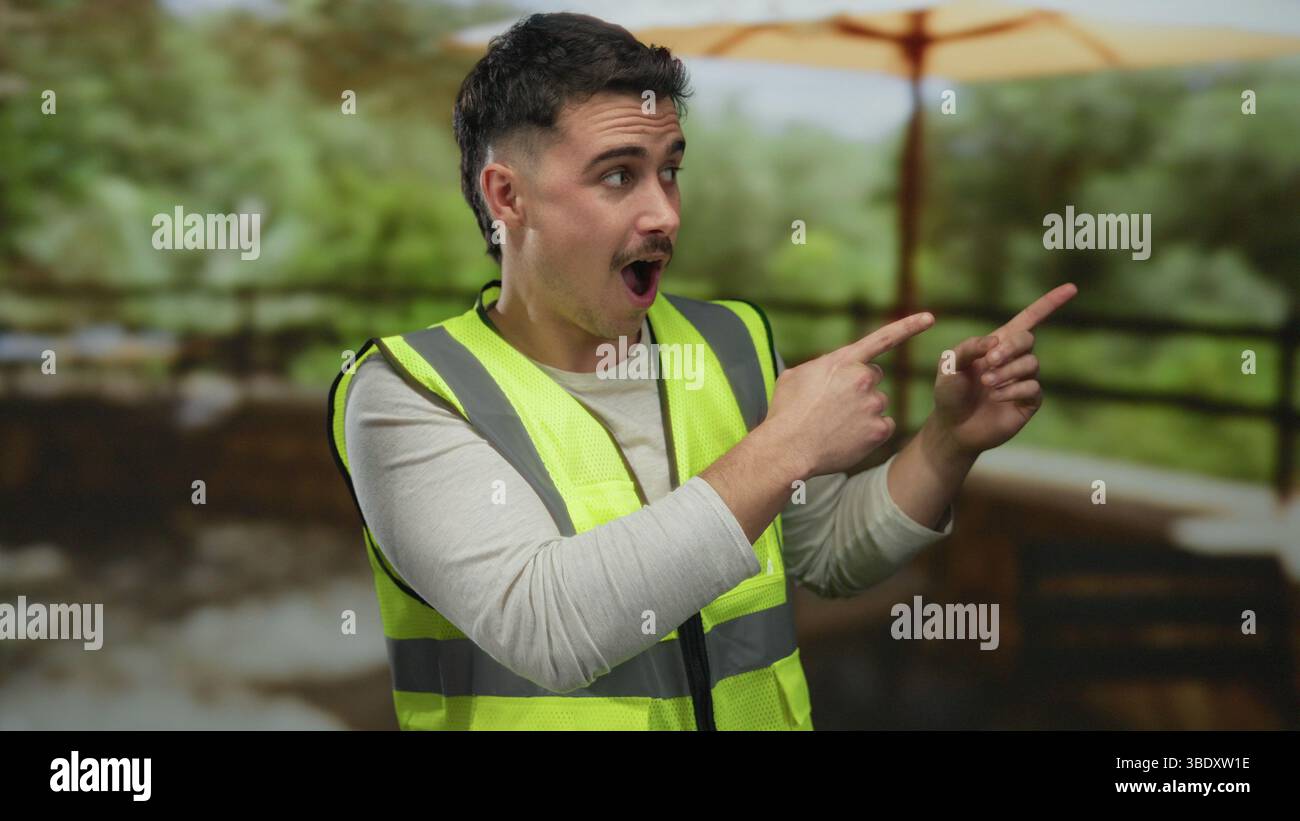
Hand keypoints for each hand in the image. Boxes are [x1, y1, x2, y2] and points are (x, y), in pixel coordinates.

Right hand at [764, 311, 934, 476]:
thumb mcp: (795, 376)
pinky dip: (870, 431)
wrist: (787, 448)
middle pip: (874, 377)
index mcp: (843, 361)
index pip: (882, 339)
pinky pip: (884, 425)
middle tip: (836, 404)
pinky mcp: (878, 430)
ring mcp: (873, 405)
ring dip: (863, 411)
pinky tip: (848, 436)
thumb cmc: (785, 413)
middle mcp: (863, 379)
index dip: (908, 327)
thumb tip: (831, 371)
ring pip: (878, 403)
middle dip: (861, 387)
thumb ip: (821, 366)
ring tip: (835, 424)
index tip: (929, 318)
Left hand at [929, 283, 1077, 457]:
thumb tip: (995, 341)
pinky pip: (1033, 387)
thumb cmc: (949, 393)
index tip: (1072, 288)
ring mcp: (1023, 380)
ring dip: (1008, 371)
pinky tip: (996, 397)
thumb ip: (968, 348)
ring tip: (987, 383)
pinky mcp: (1028, 402)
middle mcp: (1014, 359)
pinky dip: (1014, 389)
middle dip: (1010, 347)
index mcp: (997, 344)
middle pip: (1028, 339)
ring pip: (1031, 364)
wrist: (952, 428)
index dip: (1049, 303)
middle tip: (988, 361)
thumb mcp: (949, 365)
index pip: (1028, 319)